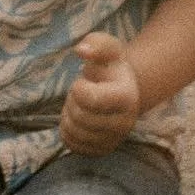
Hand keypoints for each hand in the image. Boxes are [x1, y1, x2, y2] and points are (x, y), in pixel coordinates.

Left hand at [59, 32, 140, 155]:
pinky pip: (71, 144)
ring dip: (69, 115)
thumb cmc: (110, 66)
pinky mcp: (101, 150)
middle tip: (82, 93)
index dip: (78, 88)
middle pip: (79, 117)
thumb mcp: (107, 47)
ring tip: (82, 106)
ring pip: (73, 132)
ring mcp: (114, 140)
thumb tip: (82, 50)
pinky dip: (67, 130)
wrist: (121, 90)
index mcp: (127, 98)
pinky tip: (79, 119)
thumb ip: (96, 43)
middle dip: (73, 101)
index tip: (85, 81)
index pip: (89, 99)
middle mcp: (124, 124)